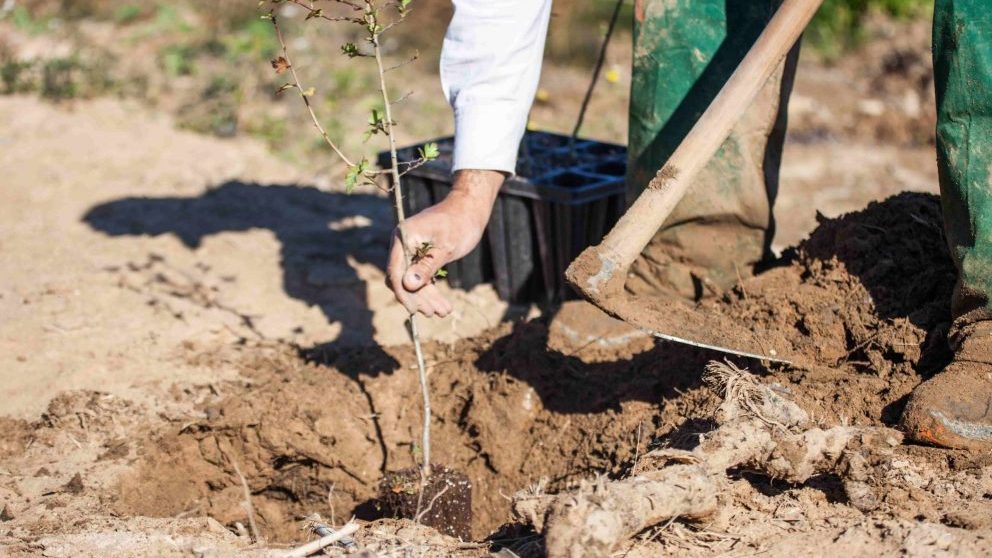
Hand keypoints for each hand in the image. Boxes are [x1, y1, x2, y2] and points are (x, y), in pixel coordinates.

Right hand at [387, 170, 503, 316]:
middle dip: (418, 298)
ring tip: (443, 312)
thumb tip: (408, 285)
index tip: (414, 309)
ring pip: (413, 281)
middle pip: (403, 278)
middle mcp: (403, 244)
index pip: (395, 270)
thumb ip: (426, 266)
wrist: (471, 208)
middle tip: (433, 314)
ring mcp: (411, 249)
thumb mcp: (446, 247)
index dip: (403, 292)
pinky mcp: (421, 255)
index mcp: (404, 237)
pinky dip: (431, 290)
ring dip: (426, 297)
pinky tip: (443, 305)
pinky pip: (421, 276)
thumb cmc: (460, 223)